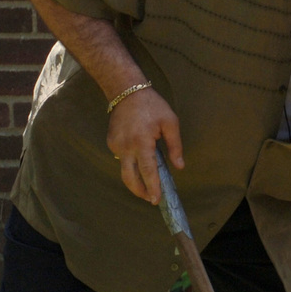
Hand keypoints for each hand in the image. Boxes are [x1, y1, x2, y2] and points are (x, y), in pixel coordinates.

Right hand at [107, 87, 183, 204]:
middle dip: (139, 191)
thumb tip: (179, 167)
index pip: (147, 171)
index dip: (152, 187)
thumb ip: (175, 147)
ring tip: (147, 186)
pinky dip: (131, 165)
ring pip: (124, 170)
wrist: (126, 91)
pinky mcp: (111, 143)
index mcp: (142, 142)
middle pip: (129, 177)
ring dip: (135, 180)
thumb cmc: (152, 105)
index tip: (155, 200)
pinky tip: (140, 163)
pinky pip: (121, 159)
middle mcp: (125, 146)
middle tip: (150, 199)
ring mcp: (115, 145)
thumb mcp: (170, 123)